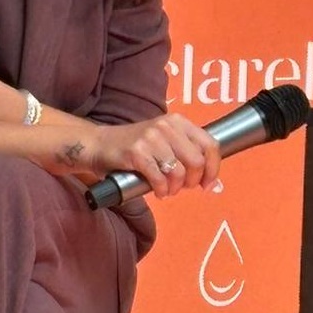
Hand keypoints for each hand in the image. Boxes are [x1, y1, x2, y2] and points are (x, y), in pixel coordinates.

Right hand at [79, 114, 221, 198]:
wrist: (99, 144)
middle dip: (193, 181)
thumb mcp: (165, 142)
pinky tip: (158, 191)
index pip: (210, 144)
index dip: (213, 168)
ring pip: (179, 172)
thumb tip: (213, 183)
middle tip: (182, 187)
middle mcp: (166, 126)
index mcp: (178, 121)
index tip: (208, 183)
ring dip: (175, 188)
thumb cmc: (136, 148)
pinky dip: (162, 190)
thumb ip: (187, 155)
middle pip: (196, 161)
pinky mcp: (136, 152)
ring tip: (168, 189)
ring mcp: (151, 138)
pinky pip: (159, 178)